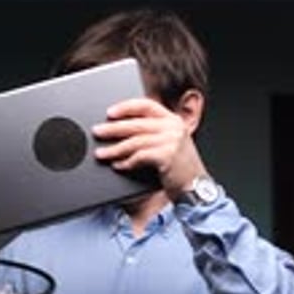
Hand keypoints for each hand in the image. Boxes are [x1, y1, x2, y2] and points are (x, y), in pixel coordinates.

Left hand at [92, 97, 207, 202]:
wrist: (196, 188)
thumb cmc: (180, 170)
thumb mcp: (169, 145)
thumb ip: (153, 135)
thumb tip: (123, 133)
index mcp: (173, 120)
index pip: (146, 105)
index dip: (126, 107)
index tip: (110, 113)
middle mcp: (173, 127)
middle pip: (136, 123)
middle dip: (113, 128)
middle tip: (98, 132)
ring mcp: (171, 140)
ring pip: (135, 141)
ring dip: (115, 149)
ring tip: (101, 153)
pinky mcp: (167, 155)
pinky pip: (140, 156)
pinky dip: (126, 162)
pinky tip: (117, 165)